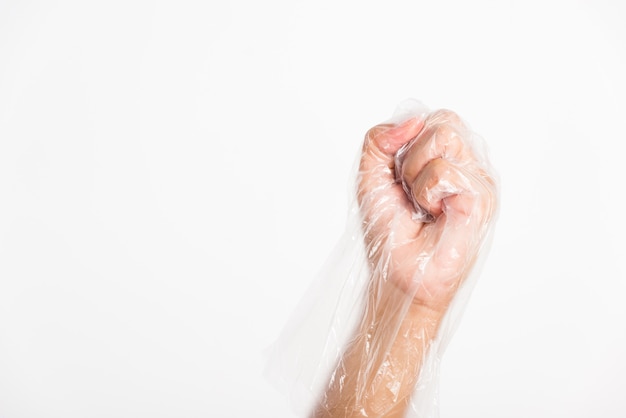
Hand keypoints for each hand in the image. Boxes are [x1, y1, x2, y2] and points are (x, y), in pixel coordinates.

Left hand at [357, 109, 496, 312]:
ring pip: (443, 135)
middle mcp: (465, 162)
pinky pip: (445, 169)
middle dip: (410, 155)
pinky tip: (435, 215)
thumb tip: (411, 122)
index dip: (403, 142)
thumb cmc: (390, 231)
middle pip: (440, 120)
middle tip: (409, 191)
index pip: (428, 118)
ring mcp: (477, 177)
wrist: (398, 273)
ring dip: (416, 174)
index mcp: (443, 155)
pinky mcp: (482, 196)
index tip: (397, 177)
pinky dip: (427, 193)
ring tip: (422, 205)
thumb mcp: (370, 177)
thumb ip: (378, 140)